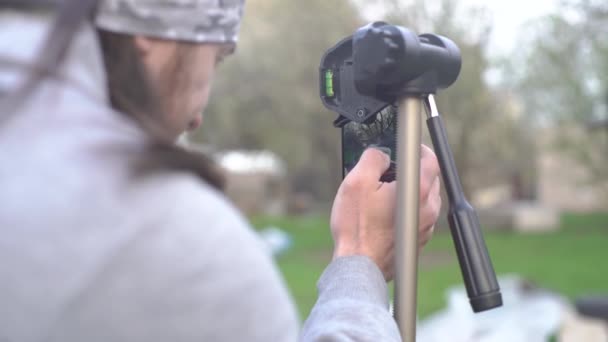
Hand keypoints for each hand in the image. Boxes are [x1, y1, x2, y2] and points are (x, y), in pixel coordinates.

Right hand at [330, 145, 440, 280]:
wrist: (358, 265)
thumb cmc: (357, 226)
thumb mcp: (357, 181)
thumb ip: (373, 157)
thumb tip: (381, 153)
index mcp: (418, 192)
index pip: (431, 159)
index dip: (418, 148)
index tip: (407, 147)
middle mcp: (428, 209)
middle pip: (429, 179)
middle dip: (412, 170)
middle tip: (389, 170)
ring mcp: (425, 227)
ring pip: (423, 199)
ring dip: (408, 192)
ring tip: (383, 193)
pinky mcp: (418, 241)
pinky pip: (417, 217)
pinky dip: (405, 210)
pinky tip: (384, 213)